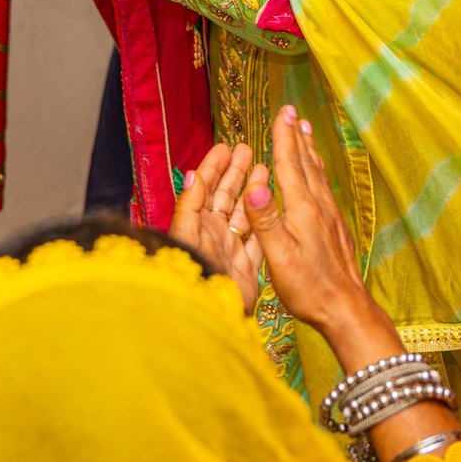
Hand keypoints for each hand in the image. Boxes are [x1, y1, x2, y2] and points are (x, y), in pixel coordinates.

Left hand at [169, 142, 265, 308]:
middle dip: (235, 173)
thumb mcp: (188, 234)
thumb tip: (191, 174)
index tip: (225, 147)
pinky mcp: (247, 268)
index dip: (214, 167)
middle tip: (248, 151)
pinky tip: (272, 205)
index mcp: (197, 225)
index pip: (205, 188)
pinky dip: (265, 221)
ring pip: (243, 214)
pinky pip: (258, 238)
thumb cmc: (194, 274)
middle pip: (225, 197)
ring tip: (263, 169)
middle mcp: (213, 236)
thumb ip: (190, 204)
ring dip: (252, 192)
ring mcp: (230, 251)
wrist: (210, 314)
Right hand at [245, 105, 371, 335]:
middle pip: (306, 163)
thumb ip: (266, 220)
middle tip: (292, 112)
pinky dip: (317, 171)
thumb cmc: (308, 287)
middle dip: (296, 136)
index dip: (283, 137)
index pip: (290, 165)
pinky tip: (318, 174)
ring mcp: (330, 216)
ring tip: (305, 131)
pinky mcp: (336, 228)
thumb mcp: (279, 257)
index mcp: (302, 209)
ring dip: (309, 150)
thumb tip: (255, 185)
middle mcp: (319, 206)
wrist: (346, 308)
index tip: (281, 112)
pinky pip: (324, 189)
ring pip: (318, 174)